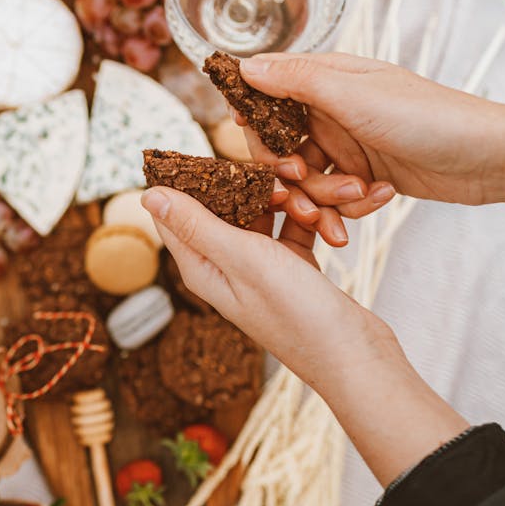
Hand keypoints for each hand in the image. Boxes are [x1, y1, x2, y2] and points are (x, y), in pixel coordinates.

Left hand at [141, 186, 469, 484]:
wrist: (356, 357)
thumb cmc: (296, 313)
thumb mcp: (243, 259)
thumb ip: (198, 224)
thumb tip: (148, 195)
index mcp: (201, 266)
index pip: (177, 212)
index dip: (189, 177)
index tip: (210, 148)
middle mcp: (224, 266)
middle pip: (224, 206)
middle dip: (248, 182)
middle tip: (277, 163)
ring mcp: (259, 268)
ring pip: (264, 213)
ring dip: (286, 198)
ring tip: (308, 184)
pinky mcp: (291, 269)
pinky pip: (293, 228)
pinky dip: (309, 218)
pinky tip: (328, 210)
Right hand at [235, 52, 500, 221]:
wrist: (488, 157)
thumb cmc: (427, 115)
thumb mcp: (353, 94)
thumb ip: (295, 81)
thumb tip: (245, 66)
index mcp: (325, 79)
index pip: (267, 95)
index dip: (254, 123)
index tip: (253, 144)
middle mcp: (330, 110)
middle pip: (280, 148)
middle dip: (288, 174)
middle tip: (299, 188)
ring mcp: (347, 144)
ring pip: (306, 180)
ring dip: (324, 196)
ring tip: (357, 197)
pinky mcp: (363, 176)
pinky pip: (334, 198)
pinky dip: (349, 207)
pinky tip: (378, 199)